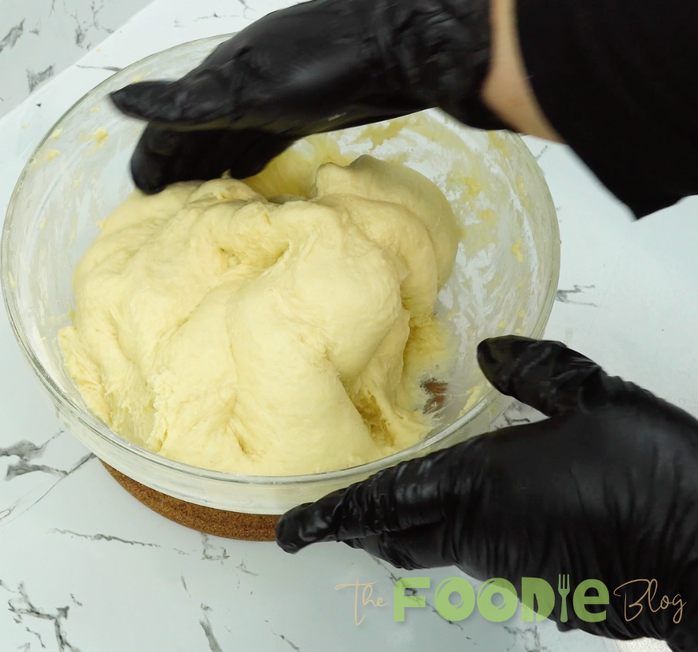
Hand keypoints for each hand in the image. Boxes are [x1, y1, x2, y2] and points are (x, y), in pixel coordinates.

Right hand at [111, 0, 512, 192]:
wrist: (406, 44)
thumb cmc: (327, 62)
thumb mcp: (248, 89)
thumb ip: (187, 103)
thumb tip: (120, 101)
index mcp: (221, 75)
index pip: (171, 120)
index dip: (152, 154)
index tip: (140, 193)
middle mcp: (243, 82)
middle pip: (198, 128)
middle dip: (178, 162)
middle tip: (163, 206)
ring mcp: (277, 93)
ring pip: (230, 134)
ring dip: (211, 164)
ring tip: (198, 201)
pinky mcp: (310, 106)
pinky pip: (264, 136)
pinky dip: (249, 157)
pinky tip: (250, 176)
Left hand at [279, 337, 697, 647]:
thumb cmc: (659, 477)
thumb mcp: (594, 398)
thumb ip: (535, 370)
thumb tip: (490, 351)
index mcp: (481, 487)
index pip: (382, 504)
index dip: (332, 516)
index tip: (291, 529)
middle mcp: (489, 538)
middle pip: (403, 537)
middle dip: (363, 525)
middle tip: (334, 513)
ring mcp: (524, 576)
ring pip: (451, 550)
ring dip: (422, 527)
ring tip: (404, 499)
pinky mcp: (560, 598)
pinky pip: (498, 564)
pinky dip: (478, 539)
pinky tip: (496, 514)